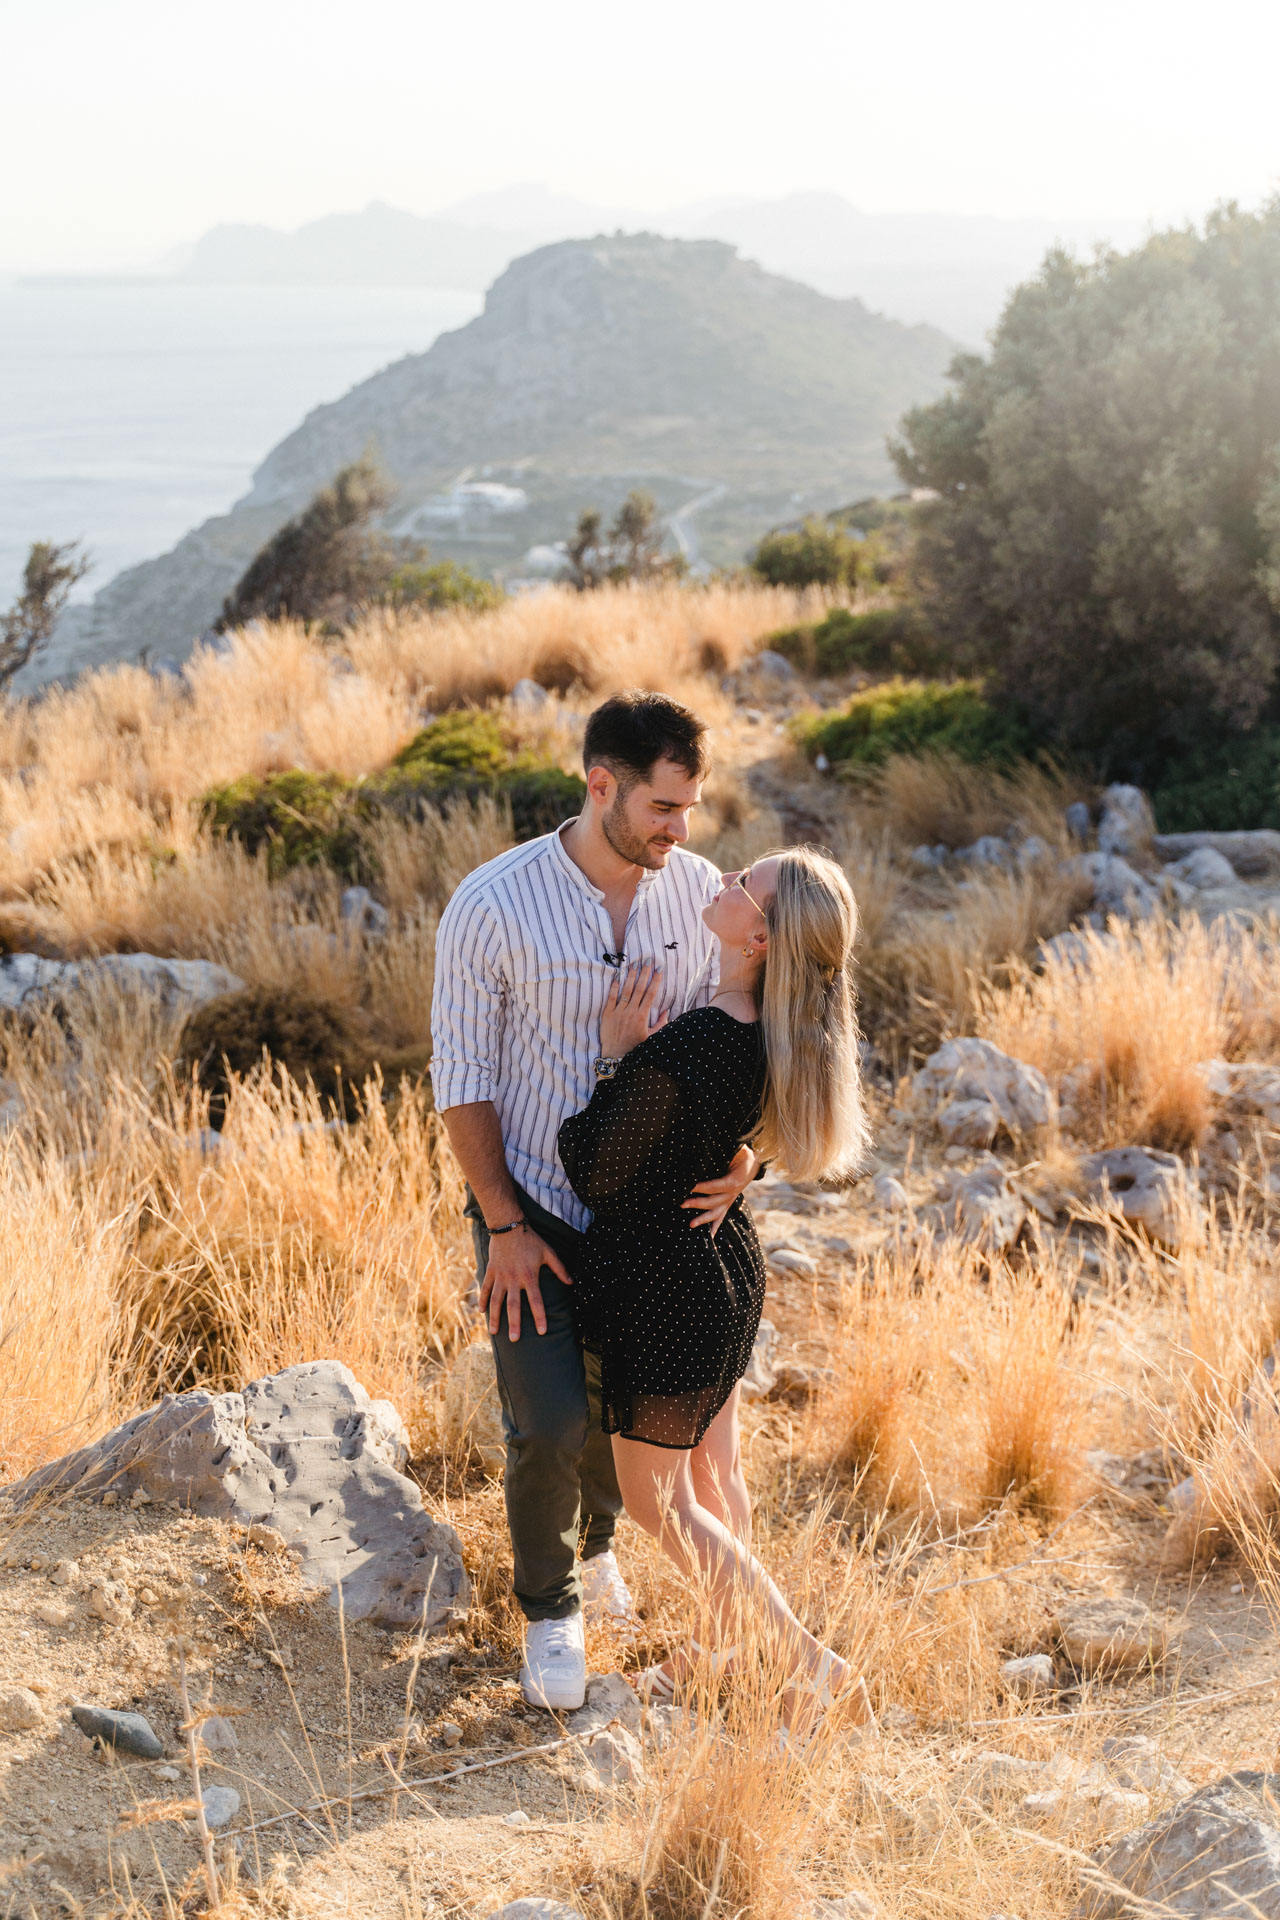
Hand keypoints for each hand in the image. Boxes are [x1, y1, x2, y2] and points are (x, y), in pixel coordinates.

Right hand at [478, 1225, 570, 1339]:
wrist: (508, 1226)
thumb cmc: (531, 1240)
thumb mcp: (548, 1252)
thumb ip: (559, 1268)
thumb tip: (571, 1282)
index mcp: (530, 1276)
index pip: (536, 1301)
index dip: (540, 1317)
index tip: (542, 1331)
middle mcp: (514, 1279)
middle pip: (513, 1306)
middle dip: (514, 1324)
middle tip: (515, 1340)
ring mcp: (501, 1276)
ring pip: (497, 1301)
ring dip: (496, 1317)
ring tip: (494, 1332)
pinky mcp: (491, 1271)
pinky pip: (486, 1288)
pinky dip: (483, 1300)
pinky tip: (482, 1312)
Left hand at [599, 962, 667, 1059]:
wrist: (615, 1056)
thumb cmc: (634, 1048)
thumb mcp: (651, 1038)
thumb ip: (660, 1024)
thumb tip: (666, 1011)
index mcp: (642, 1016)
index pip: (651, 994)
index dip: (655, 980)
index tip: (659, 969)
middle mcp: (631, 1011)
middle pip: (639, 988)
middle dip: (644, 973)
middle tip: (648, 960)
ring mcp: (618, 1012)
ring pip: (626, 990)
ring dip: (631, 976)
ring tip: (634, 964)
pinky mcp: (607, 1014)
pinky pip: (611, 997)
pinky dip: (614, 986)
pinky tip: (617, 976)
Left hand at [681, 1144, 758, 1235]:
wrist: (753, 1164)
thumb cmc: (741, 1155)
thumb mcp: (738, 1150)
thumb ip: (727, 1151)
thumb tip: (709, 1147)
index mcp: (734, 1181)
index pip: (715, 1186)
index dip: (702, 1187)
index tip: (688, 1186)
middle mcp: (732, 1194)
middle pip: (713, 1202)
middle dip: (696, 1203)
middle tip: (681, 1204)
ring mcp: (729, 1201)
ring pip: (716, 1213)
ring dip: (703, 1219)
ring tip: (690, 1224)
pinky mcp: (727, 1204)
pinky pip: (720, 1218)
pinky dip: (714, 1228)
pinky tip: (708, 1238)